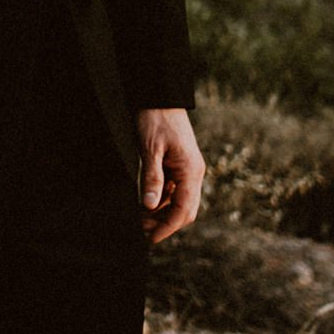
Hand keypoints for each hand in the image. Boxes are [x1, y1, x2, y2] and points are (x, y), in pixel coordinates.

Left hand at [136, 108, 203, 242]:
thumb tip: (149, 207)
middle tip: (142, 231)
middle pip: (185, 211)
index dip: (167, 227)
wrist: (160, 95)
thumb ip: (151, 178)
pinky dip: (161, 200)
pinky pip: (174, 190)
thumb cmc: (155, 119)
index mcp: (190, 171)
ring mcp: (188, 169)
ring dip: (162, 213)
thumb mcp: (150, 148)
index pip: (182, 210)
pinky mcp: (180, 165)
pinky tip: (145, 203)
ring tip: (140, 219)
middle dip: (165, 224)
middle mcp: (193, 173)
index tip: (150, 239)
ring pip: (180, 202)